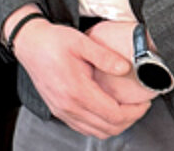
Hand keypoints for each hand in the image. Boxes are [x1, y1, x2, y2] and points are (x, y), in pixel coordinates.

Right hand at [11, 15, 149, 138]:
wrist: (28, 43)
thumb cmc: (52, 41)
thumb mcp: (81, 42)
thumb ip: (105, 56)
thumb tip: (125, 68)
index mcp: (76, 90)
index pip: (114, 114)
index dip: (135, 112)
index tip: (144, 102)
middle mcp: (68, 106)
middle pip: (108, 128)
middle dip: (130, 120)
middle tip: (139, 106)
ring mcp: (62, 110)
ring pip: (97, 132)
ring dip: (115, 125)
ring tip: (126, 109)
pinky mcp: (58, 110)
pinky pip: (84, 128)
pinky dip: (100, 125)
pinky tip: (106, 111)